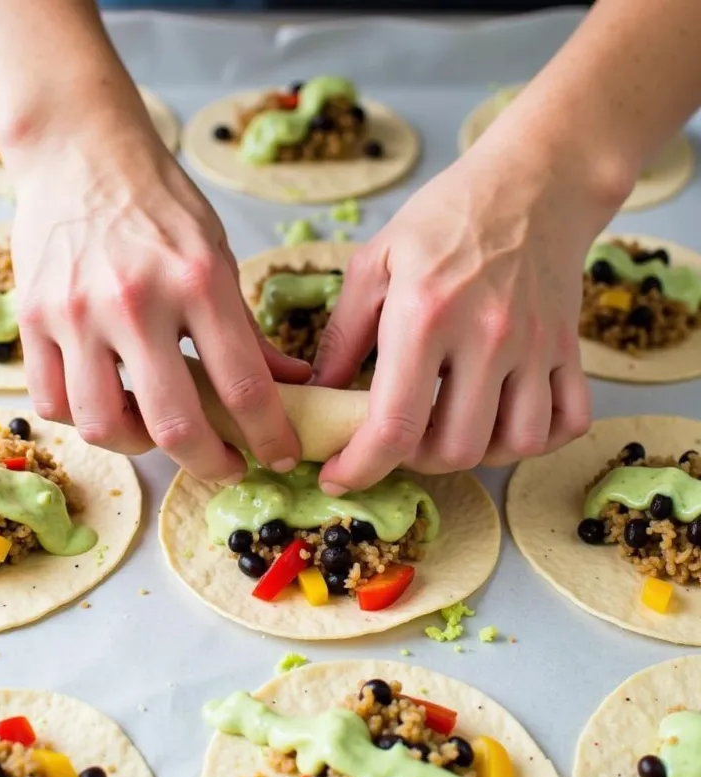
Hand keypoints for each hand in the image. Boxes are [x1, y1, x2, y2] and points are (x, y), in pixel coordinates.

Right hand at [4, 92, 307, 480]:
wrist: (79, 153)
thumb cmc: (160, 204)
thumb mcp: (219, 256)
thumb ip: (248, 329)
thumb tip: (291, 382)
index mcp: (198, 281)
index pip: (245, 385)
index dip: (270, 436)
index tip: (280, 456)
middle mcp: (135, 301)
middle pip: (174, 424)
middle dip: (211, 464)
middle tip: (227, 465)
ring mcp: (76, 312)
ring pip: (102, 425)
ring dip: (140, 445)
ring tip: (159, 429)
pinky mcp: (31, 319)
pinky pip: (51, 402)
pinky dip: (84, 418)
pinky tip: (108, 401)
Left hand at [311, 139, 623, 492]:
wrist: (534, 183)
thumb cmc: (446, 218)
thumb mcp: (376, 263)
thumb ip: (344, 335)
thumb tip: (320, 394)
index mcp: (425, 316)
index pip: (393, 425)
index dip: (360, 467)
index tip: (339, 477)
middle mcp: (487, 338)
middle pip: (455, 448)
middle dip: (415, 460)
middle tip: (397, 438)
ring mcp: (537, 346)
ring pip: (515, 444)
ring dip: (475, 453)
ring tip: (448, 428)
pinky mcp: (571, 348)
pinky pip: (569, 422)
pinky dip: (536, 437)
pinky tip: (505, 418)